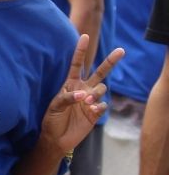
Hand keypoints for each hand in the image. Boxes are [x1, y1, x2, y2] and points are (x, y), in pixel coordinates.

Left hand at [40, 36, 122, 153]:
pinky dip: (98, 106)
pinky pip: (103, 105)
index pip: (77, 64)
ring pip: (101, 88)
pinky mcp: (95, 113)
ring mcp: (90, 100)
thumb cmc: (52, 119)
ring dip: (96, 93)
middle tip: (121, 51)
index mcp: (70, 83)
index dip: (81, 51)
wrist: (57, 138)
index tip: (84, 36)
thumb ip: (67, 98)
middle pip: (99, 72)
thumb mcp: (54, 106)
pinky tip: (91, 110)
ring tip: (86, 101)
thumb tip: (83, 94)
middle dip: (110, 61)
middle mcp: (83, 89)